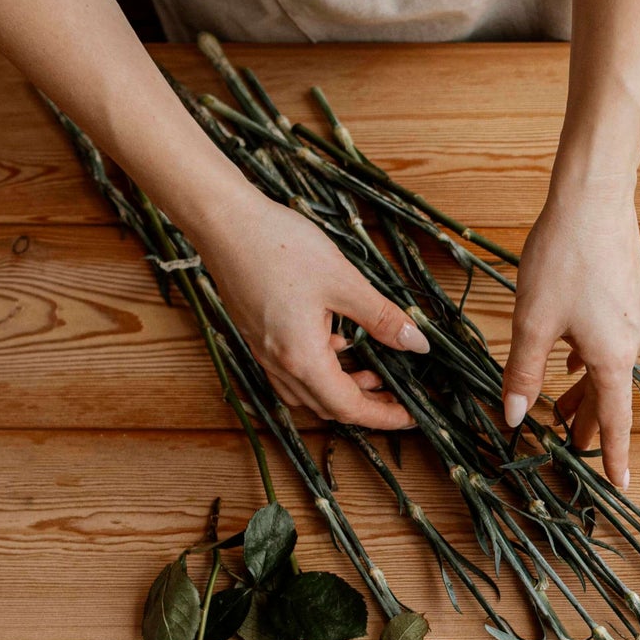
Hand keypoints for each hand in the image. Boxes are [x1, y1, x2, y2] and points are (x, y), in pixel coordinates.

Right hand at [189, 189, 428, 428]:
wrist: (224, 222)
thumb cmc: (278, 246)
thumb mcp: (343, 281)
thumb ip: (381, 317)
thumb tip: (416, 342)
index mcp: (302, 358)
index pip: (349, 407)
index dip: (383, 416)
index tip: (410, 416)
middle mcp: (279, 364)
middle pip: (328, 407)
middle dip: (366, 407)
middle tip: (398, 397)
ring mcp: (265, 351)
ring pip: (308, 392)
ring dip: (342, 391)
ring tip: (374, 373)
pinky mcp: (259, 335)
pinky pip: (292, 371)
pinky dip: (320, 371)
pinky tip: (337, 345)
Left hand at [501, 173, 639, 487]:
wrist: (595, 199)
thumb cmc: (564, 258)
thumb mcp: (532, 323)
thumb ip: (524, 373)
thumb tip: (516, 417)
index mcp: (611, 357)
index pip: (612, 421)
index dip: (613, 456)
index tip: (621, 486)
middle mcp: (632, 342)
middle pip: (608, 395)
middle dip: (588, 423)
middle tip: (572, 449)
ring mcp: (634, 316)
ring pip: (608, 366)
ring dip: (585, 389)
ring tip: (563, 407)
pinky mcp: (629, 293)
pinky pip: (610, 340)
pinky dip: (591, 358)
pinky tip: (572, 355)